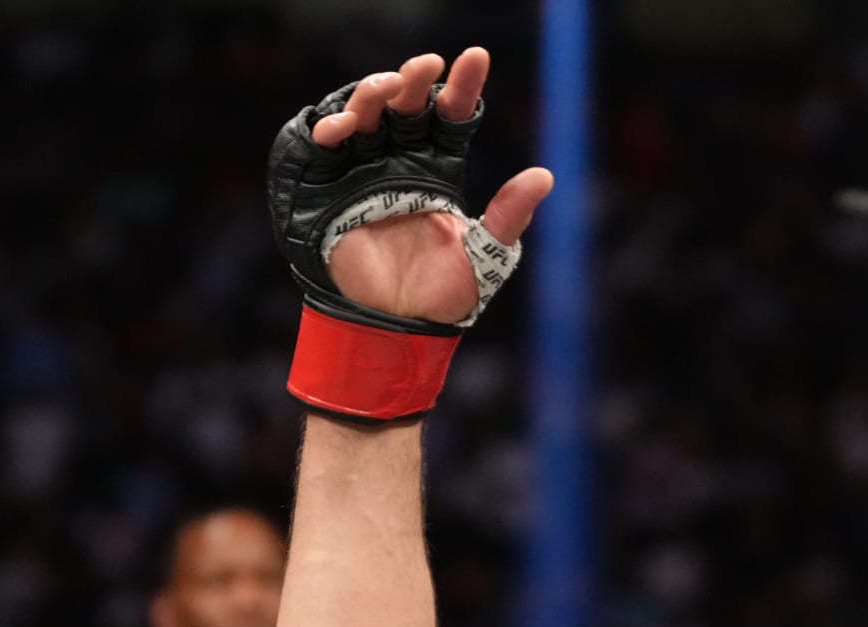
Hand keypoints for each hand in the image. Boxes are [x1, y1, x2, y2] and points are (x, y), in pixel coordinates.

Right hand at [284, 49, 552, 323]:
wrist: (399, 328)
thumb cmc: (445, 295)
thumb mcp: (486, 255)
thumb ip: (509, 216)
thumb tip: (544, 175)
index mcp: (439, 169)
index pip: (452, 115)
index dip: (463, 86)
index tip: (476, 58)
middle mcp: (401, 162)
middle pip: (404, 105)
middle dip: (412, 80)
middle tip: (423, 68)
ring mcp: (364, 171)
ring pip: (364, 115)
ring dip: (371, 95)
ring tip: (384, 92)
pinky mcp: (329, 187)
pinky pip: (323, 148)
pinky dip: (328, 129)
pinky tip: (341, 127)